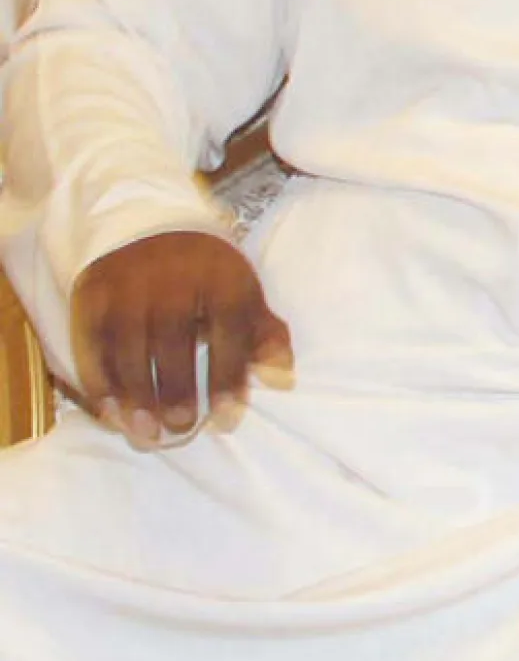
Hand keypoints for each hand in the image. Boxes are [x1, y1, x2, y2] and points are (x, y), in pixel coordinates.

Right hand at [71, 231, 292, 448]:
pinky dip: (100, 384)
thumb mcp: (242, 294)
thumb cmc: (206, 275)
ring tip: (146, 433)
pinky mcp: (93, 296)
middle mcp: (172, 279)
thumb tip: (284, 377)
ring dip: (136, 397)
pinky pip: (93, 346)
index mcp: (221, 277)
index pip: (228, 330)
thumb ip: (265, 336)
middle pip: (173, 341)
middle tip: (181, 428)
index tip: (225, 420)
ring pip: (128, 349)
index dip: (228, 378)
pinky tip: (111, 414)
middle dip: (177, 391)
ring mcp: (128, 288)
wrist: (148, 228)